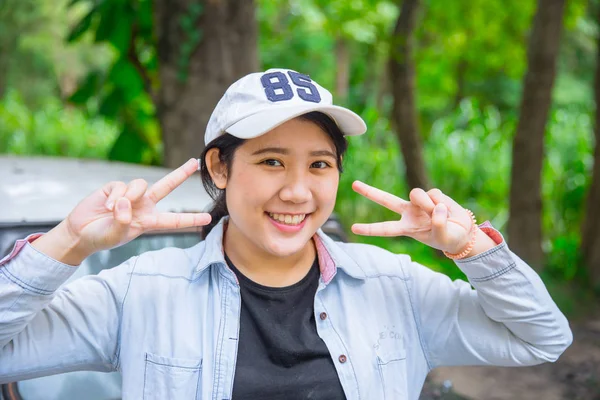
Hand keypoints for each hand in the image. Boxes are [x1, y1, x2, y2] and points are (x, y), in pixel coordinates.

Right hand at [37, 159, 210, 262]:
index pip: (174, 220)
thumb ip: (123, 220)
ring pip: (140, 185)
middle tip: (195, 163)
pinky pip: (122, 186)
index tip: (207, 218)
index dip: (190, 219)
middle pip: (166, 186)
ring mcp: (130, 195)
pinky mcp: (115, 188)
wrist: (79, 232)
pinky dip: (114, 197)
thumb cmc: (101, 237)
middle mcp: (143, 205)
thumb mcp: (116, 235)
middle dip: (181, 174)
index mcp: (149, 221)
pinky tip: (105, 206)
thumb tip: (125, 202)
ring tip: (113, 211)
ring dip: (128, 197)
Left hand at [350, 181, 473, 253]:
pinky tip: (447, 209)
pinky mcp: (432, 194)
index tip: (353, 228)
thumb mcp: (444, 237)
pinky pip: (434, 193)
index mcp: (407, 228)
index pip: (385, 229)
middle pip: (386, 200)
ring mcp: (420, 202)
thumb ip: (439, 225)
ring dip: (428, 203)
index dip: (370, 229)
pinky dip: (442, 201)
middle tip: (353, 184)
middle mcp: (409, 212)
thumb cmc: (449, 238)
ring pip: (416, 193)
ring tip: (438, 214)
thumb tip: (435, 207)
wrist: (463, 232)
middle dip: (370, 192)